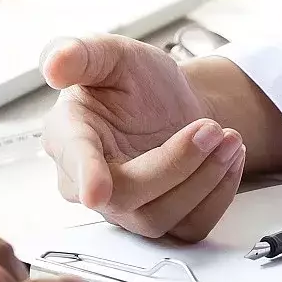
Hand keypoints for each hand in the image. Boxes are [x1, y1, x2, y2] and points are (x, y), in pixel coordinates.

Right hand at [39, 35, 246, 239]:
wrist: (175, 106)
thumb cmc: (138, 83)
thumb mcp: (114, 55)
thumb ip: (83, 54)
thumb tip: (52, 64)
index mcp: (69, 135)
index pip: (74, 158)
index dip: (85, 173)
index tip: (96, 191)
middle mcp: (87, 181)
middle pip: (126, 195)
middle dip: (177, 163)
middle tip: (212, 128)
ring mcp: (123, 208)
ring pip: (159, 217)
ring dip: (204, 178)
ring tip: (229, 137)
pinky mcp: (159, 223)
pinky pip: (189, 228)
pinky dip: (218, 194)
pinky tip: (228, 160)